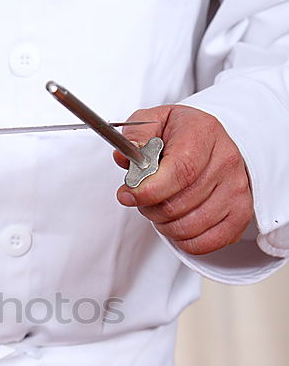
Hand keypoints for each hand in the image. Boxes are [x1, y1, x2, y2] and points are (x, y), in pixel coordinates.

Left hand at [114, 104, 253, 254]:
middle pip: (177, 205)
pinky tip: (177, 221)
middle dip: (149, 207)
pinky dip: (181, 240)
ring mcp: (237, 190)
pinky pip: (202, 244)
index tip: (128, 194)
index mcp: (204, 132)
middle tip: (143, 197)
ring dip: (163, 224)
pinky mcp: (240, 215)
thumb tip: (125, 158)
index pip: (181, 171)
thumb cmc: (180, 134)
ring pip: (186, 228)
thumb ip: (136, 136)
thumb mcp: (154, 121)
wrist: (213, 140)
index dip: (150, 190)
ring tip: (161, 206)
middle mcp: (226, 161)